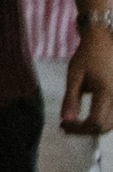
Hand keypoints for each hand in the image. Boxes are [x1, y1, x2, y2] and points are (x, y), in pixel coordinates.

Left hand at [66, 22, 112, 137]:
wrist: (103, 40)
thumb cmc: (87, 55)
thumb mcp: (74, 75)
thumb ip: (70, 99)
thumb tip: (66, 120)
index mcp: (105, 91)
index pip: (95, 122)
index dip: (79, 128)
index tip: (64, 125)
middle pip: (104, 127)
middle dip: (84, 130)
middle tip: (67, 126)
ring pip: (111, 124)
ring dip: (93, 127)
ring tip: (74, 123)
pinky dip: (101, 120)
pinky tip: (87, 116)